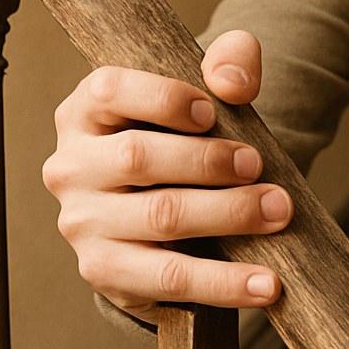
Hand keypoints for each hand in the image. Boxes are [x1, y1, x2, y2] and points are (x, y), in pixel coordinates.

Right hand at [43, 29, 290, 320]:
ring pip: (159, 217)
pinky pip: (170, 278)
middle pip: (138, 158)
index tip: (212, 112)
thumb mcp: (205, 96)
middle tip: (260, 166)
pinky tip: (267, 284)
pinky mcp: (106, 272)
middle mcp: (71, 167)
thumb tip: (232, 81)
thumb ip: (228, 63)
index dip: (162, 98)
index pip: (108, 91)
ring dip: (227, 215)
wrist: (170, 221)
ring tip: (277, 213)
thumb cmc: (187, 143)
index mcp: (84, 113)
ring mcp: (83, 224)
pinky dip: (224, 283)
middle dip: (208, 161)